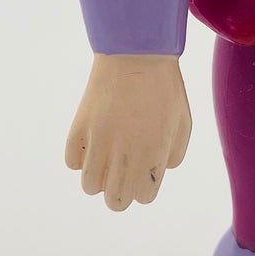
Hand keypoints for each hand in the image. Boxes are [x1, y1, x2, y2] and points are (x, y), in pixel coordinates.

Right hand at [65, 54, 191, 210]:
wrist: (136, 54)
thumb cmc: (165, 88)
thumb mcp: (182, 122)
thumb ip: (173, 155)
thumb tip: (158, 171)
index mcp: (153, 154)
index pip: (142, 197)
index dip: (143, 189)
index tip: (142, 174)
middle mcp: (125, 154)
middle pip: (115, 201)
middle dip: (119, 195)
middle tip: (120, 177)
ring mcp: (99, 141)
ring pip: (89, 186)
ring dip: (97, 179)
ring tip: (104, 160)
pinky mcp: (79, 128)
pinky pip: (72, 162)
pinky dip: (79, 159)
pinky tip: (91, 144)